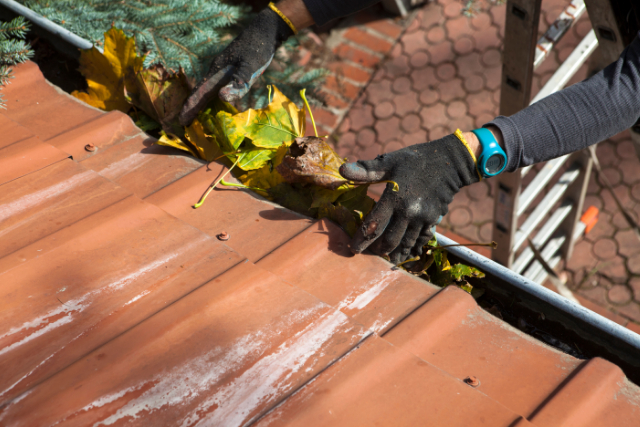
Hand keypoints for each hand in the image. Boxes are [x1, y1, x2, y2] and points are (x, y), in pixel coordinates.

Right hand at [179, 7, 293, 125]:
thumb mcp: (250, 65)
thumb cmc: (257, 49)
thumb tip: (222, 97)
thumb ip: (238, 81)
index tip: (182, 121)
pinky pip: (217, 89)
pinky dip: (213, 100)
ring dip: (202, 105)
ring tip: (195, 119)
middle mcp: (216, 72)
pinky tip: (216, 106)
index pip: (200, 92)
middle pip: (201, 93)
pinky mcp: (230, 72)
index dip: (191, 107)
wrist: (263, 33)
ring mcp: (222, 72)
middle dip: (193, 108)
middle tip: (184, 124)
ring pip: (208, 91)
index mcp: (217, 72)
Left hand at [339, 134, 480, 264]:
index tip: (354, 248)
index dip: (362, 239)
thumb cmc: (415, 160)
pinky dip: (412, 247)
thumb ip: (366, 170)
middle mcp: (409, 212)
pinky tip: (405, 253)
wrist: (450, 162)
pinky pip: (421, 239)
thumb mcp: (390, 161)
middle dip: (377, 249)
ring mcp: (423, 218)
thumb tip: (342, 170)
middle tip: (368, 253)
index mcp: (395, 197)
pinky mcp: (433, 220)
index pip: (374, 225)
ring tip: (385, 257)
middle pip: (389, 240)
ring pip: (405, 243)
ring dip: (394, 252)